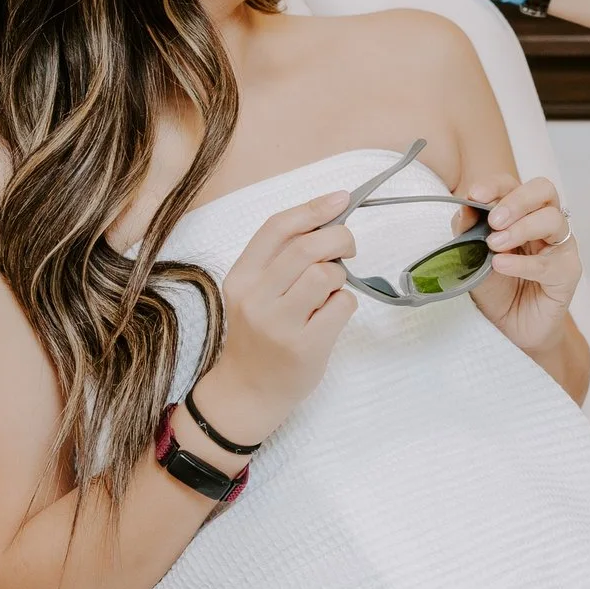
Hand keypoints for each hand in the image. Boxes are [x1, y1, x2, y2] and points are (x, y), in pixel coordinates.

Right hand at [193, 191, 359, 446]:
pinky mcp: (305, 347)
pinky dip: (345, 303)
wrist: (248, 390)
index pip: (277, 228)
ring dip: (341, 275)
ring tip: (331, 290)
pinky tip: (331, 315)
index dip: (314, 208)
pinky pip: (343, 306)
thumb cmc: (259, 333)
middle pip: (308, 247)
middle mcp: (256, 298)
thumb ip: (283, 258)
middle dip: (340, 238)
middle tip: (348, 247)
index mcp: (241, 277)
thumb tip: (330, 217)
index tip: (342, 199)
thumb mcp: (255, 291)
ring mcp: (280, 325)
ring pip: (327, 275)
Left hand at [462, 174, 580, 354]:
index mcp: (521, 214)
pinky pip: (549, 262)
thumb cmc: (497, 289)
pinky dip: (523, 263)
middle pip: (544, 190)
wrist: (510, 327)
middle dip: (516, 201)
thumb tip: (464, 208)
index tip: (474, 195)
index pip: (513, 185)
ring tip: (495, 246)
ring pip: (552, 220)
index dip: (495, 185)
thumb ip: (467, 233)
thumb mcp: (472, 259)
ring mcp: (560, 246)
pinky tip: (502, 266)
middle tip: (493, 221)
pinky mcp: (568, 272)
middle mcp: (545, 224)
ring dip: (521, 228)